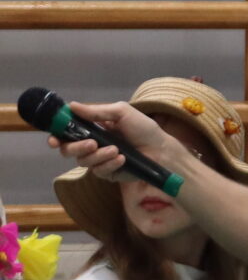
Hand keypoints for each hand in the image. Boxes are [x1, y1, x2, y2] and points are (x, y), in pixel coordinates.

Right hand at [46, 100, 189, 183]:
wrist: (162, 149)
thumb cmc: (143, 129)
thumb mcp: (122, 113)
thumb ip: (96, 112)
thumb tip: (71, 106)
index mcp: (92, 129)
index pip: (66, 133)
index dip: (56, 136)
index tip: (53, 139)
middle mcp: (92, 144)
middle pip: (67, 150)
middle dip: (76, 147)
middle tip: (92, 144)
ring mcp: (99, 160)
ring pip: (83, 161)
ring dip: (98, 156)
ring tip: (117, 150)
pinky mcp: (108, 173)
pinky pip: (98, 171)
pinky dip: (109, 164)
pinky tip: (122, 159)